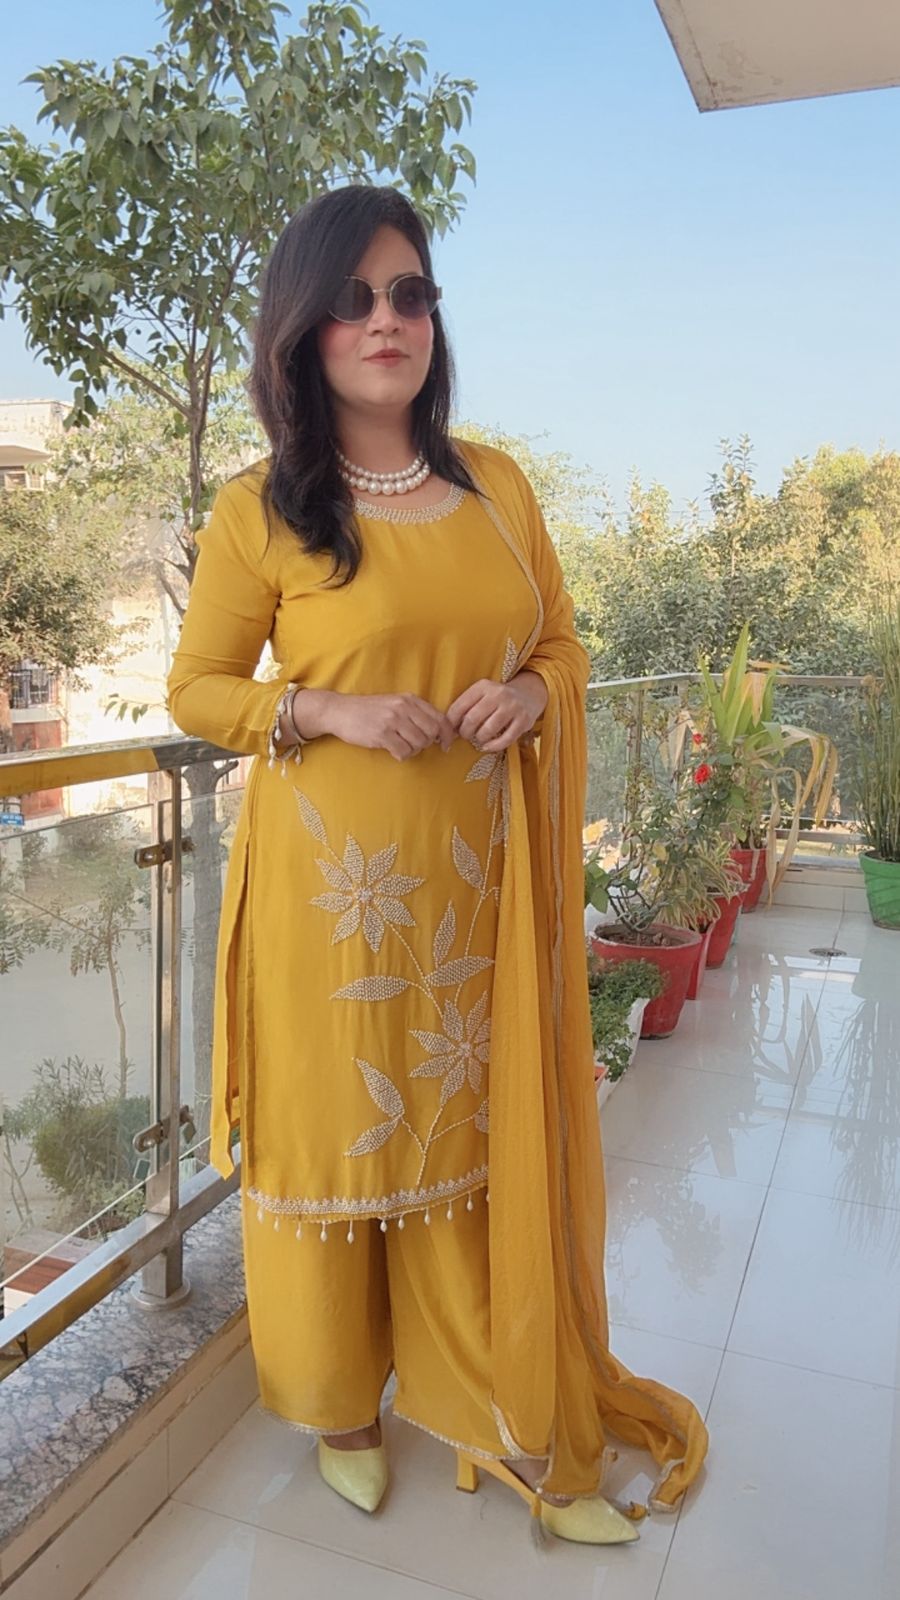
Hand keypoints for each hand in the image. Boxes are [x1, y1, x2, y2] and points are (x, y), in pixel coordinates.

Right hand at [328, 691, 456, 762]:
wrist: (340, 711)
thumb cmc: (369, 711)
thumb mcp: (395, 704)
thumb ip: (415, 713)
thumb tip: (439, 732)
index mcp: (410, 699)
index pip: (439, 717)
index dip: (447, 734)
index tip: (446, 745)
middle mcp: (403, 707)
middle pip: (432, 732)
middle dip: (427, 743)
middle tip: (415, 745)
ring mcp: (392, 720)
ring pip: (419, 743)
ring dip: (412, 750)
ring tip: (401, 746)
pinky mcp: (382, 733)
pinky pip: (403, 751)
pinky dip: (401, 755)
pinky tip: (393, 750)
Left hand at [446, 671, 547, 753]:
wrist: (529, 694)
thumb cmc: (497, 699)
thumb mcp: (482, 694)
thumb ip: (466, 707)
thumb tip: (448, 730)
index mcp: (483, 686)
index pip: (459, 706)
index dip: (451, 723)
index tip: (451, 731)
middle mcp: (498, 694)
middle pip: (472, 719)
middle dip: (465, 733)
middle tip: (466, 736)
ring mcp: (512, 707)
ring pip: (487, 730)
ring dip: (479, 739)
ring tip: (479, 738)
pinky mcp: (524, 721)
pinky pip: (504, 740)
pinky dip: (493, 747)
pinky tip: (488, 746)